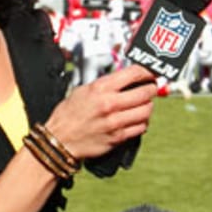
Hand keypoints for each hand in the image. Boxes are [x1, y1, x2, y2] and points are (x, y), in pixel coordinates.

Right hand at [43, 65, 157, 160]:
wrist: (60, 140)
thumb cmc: (68, 116)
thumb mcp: (83, 91)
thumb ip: (105, 85)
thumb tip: (124, 80)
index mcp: (100, 88)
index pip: (134, 73)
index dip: (147, 71)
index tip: (150, 72)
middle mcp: (110, 104)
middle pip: (145, 92)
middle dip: (151, 88)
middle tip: (150, 87)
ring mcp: (116, 122)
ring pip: (146, 110)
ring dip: (148, 106)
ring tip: (144, 104)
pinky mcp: (118, 137)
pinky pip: (141, 127)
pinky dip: (142, 122)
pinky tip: (137, 119)